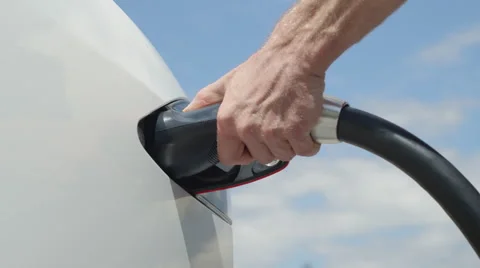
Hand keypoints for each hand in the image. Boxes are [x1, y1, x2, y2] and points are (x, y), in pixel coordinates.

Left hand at [184, 48, 323, 165]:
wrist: (293, 56)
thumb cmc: (263, 68)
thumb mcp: (228, 82)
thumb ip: (207, 99)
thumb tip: (187, 113)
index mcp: (228, 121)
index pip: (229, 157)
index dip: (243, 154)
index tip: (252, 147)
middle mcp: (248, 129)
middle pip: (262, 158)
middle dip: (272, 146)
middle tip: (278, 125)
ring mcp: (273, 132)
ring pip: (284, 155)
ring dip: (291, 144)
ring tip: (291, 122)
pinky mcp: (296, 131)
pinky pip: (305, 150)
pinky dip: (310, 142)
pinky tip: (306, 126)